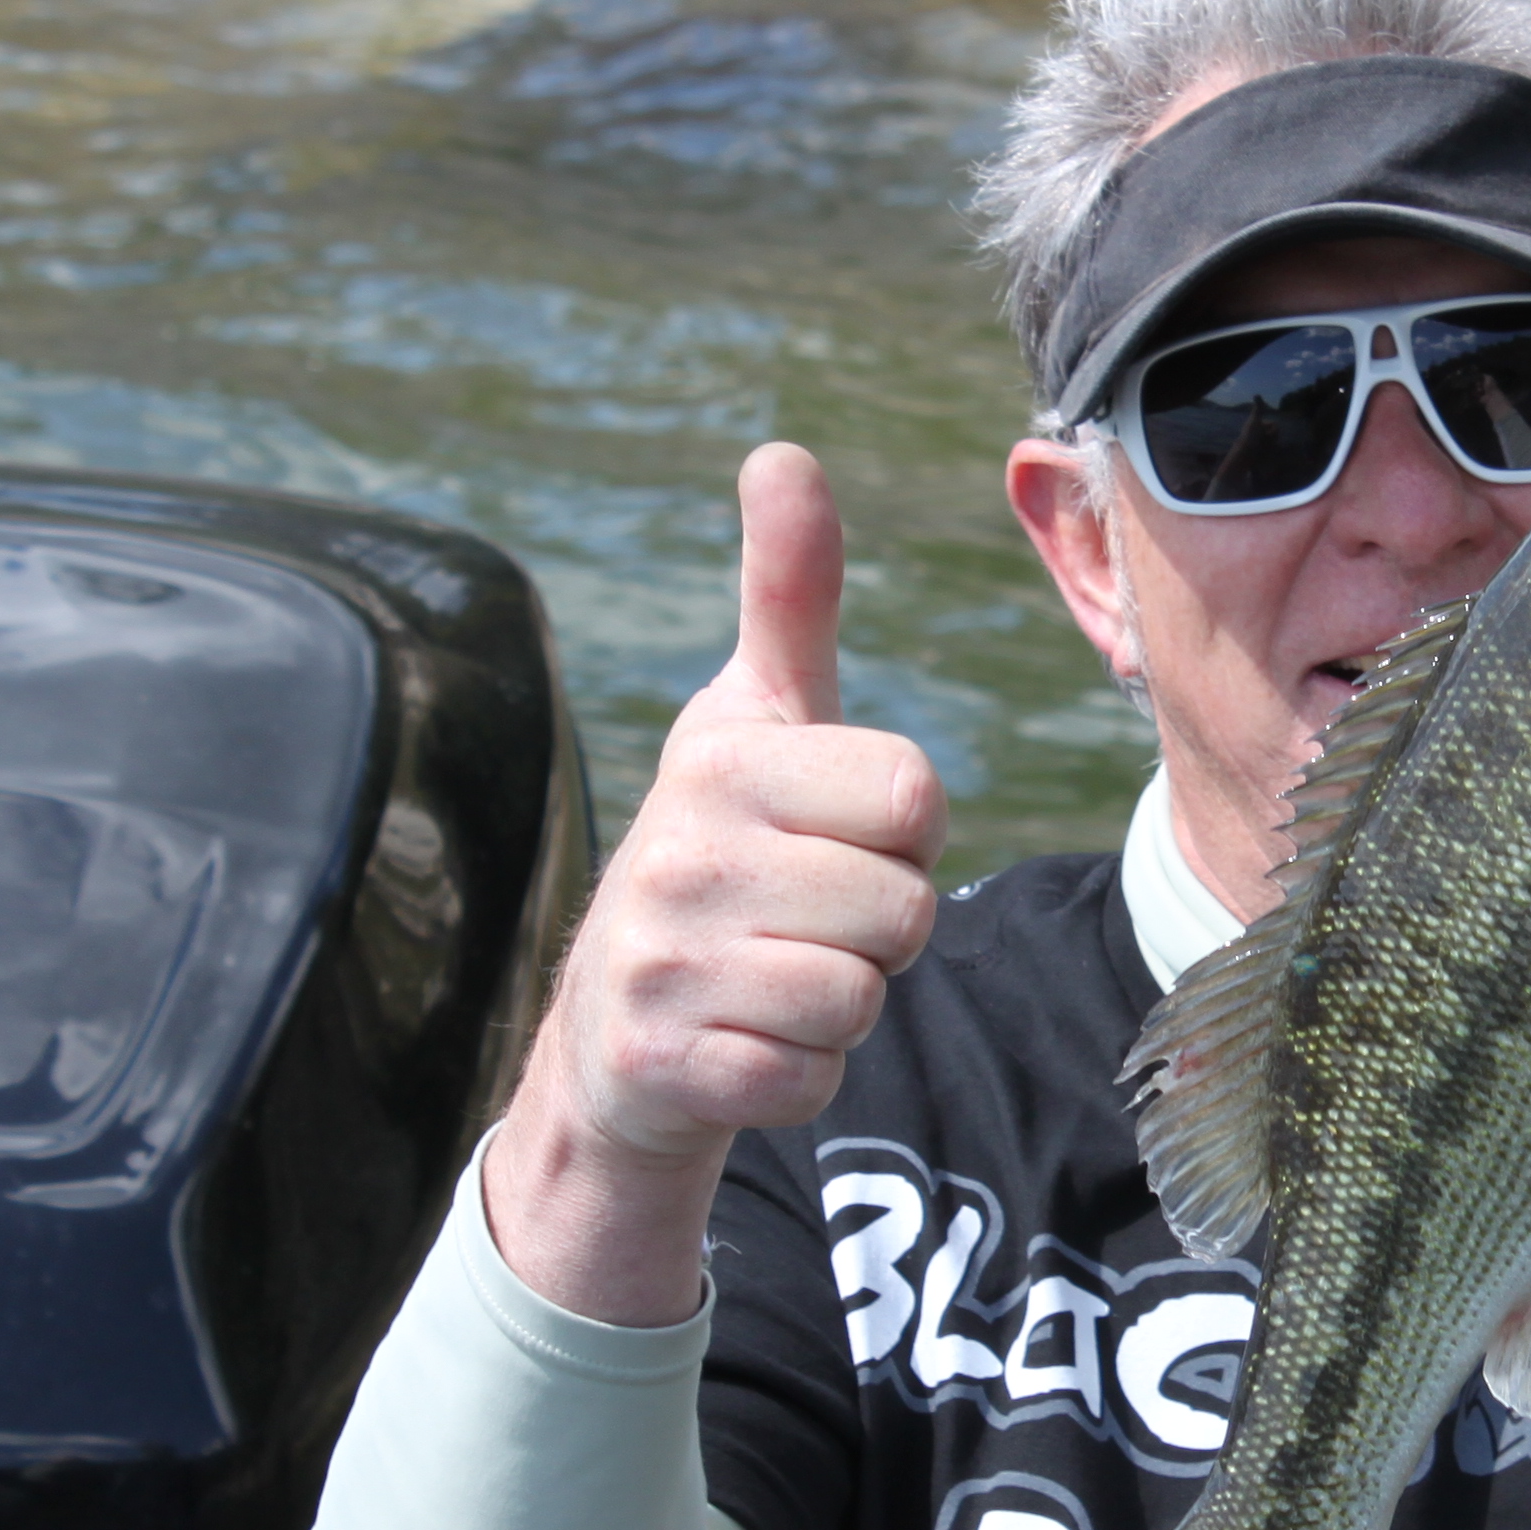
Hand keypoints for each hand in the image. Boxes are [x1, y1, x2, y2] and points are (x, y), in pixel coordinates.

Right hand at [486, 443, 945, 1325]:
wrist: (615, 1023)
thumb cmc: (725, 849)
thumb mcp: (757, 716)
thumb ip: (789, 592)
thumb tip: (783, 453)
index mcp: (722, 757)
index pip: (915, 798)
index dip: (903, 829)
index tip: (837, 831)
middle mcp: (679, 852)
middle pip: (903, 908)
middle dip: (881, 926)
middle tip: (807, 914)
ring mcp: (663, 965)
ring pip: (862, 997)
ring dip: (844, 1002)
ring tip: (772, 973)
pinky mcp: (665, 1067)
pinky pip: (812, 1076)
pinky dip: (800, 1071)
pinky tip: (743, 1037)